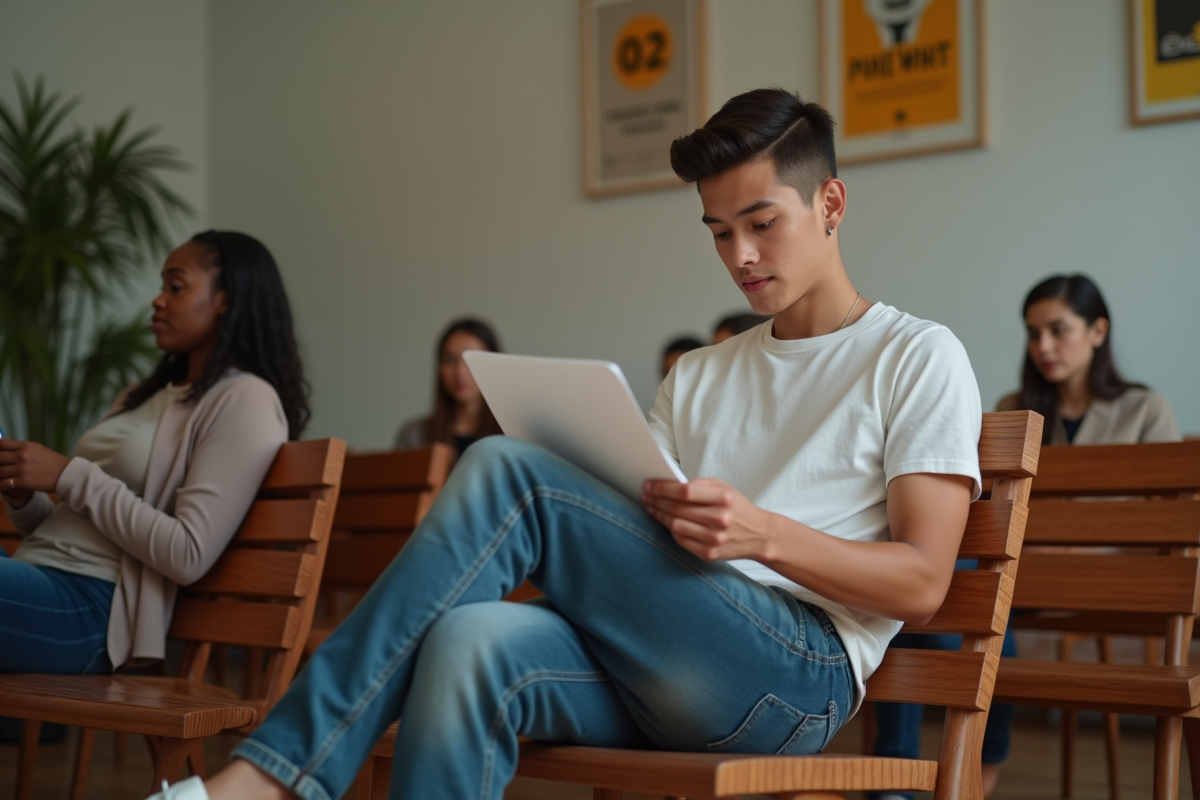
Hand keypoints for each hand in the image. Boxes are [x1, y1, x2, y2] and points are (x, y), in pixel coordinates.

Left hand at [0, 438, 70, 504]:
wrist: (66, 474)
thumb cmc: (53, 462)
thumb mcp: (37, 449)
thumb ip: (22, 448)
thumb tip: (7, 449)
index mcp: (25, 446)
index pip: (1, 444)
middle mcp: (21, 455)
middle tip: (0, 467)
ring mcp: (21, 469)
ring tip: (1, 476)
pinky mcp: (22, 481)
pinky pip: (4, 483)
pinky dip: (0, 485)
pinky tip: (2, 485)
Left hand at [642, 478, 774, 561]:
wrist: (759, 535)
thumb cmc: (738, 508)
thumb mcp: (724, 488)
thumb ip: (699, 484)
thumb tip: (670, 484)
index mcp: (724, 498)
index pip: (685, 491)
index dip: (662, 488)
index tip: (649, 486)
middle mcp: (720, 519)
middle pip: (677, 509)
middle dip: (656, 501)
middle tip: (646, 496)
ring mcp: (714, 538)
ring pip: (675, 525)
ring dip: (659, 515)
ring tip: (652, 508)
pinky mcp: (709, 553)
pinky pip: (681, 540)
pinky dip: (671, 530)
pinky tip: (667, 522)